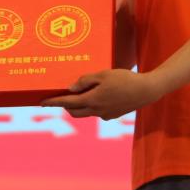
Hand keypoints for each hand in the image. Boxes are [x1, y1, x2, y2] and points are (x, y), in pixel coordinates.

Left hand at [42, 69, 160, 119]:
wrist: (147, 90)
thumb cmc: (125, 79)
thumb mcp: (103, 75)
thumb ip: (85, 81)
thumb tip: (71, 89)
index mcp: (92, 100)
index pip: (67, 102)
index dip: (53, 102)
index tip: (41, 102)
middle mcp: (97, 111)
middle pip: (74, 111)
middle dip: (66, 105)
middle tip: (63, 95)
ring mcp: (105, 115)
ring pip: (86, 112)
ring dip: (80, 105)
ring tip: (83, 92)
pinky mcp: (113, 115)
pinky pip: (98, 111)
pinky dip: (94, 104)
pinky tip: (102, 94)